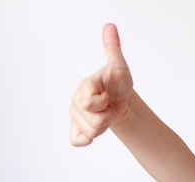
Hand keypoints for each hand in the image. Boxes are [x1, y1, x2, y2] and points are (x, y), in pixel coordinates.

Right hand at [69, 23, 132, 145]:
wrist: (120, 99)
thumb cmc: (118, 83)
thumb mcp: (120, 68)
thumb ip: (113, 50)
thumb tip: (110, 27)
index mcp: (84, 86)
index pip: (88, 102)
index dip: (103, 101)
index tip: (107, 95)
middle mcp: (75, 101)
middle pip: (94, 121)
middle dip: (107, 116)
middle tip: (109, 106)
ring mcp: (75, 116)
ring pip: (91, 132)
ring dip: (104, 126)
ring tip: (106, 114)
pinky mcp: (77, 129)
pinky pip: (77, 141)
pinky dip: (86, 139)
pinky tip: (95, 132)